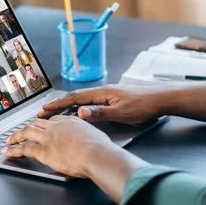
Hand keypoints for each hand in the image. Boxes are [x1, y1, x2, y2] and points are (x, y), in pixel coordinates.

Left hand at [2, 116, 113, 177]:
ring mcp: (48, 137)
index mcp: (71, 121)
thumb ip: (88, 137)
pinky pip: (24, 149)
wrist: (97, 154)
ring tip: (9, 141)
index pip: (53, 120)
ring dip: (15, 136)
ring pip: (26, 132)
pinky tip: (9, 152)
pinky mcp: (43, 151)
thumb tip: (89, 143)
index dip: (45, 124)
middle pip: (36, 123)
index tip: (41, 128)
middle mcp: (57, 126)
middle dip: (26, 128)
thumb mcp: (96, 136)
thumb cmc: (101, 149)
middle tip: (20, 133)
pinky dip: (14, 150)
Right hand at [38, 85, 165, 123]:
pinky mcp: (114, 99)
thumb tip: (80, 111)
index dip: (58, 104)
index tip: (44, 110)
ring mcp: (109, 95)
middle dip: (59, 104)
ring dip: (68, 105)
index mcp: (103, 93)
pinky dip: (80, 106)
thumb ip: (100, 113)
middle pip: (76, 97)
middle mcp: (104, 91)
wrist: (161, 99)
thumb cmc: (144, 105)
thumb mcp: (121, 112)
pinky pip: (92, 102)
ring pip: (83, 99)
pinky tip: (80, 112)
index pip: (75, 98)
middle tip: (44, 112)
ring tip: (56, 112)